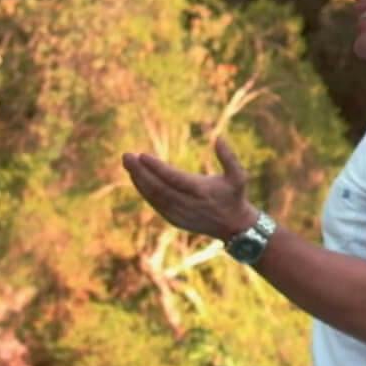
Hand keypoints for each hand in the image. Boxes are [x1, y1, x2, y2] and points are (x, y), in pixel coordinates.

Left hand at [121, 138, 257, 241]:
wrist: (234, 227)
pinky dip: (144, 191)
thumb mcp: (239, 176)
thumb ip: (229, 158)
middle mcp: (188, 205)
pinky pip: (155, 204)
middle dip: (140, 172)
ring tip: (128, 163)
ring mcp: (179, 215)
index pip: (174, 179)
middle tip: (126, 156)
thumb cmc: (234, 196)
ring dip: (139, 180)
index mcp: (201, 192)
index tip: (142, 155)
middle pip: (159, 188)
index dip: (157, 168)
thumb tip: (219, 138)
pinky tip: (136, 178)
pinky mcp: (174, 220)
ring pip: (154, 197)